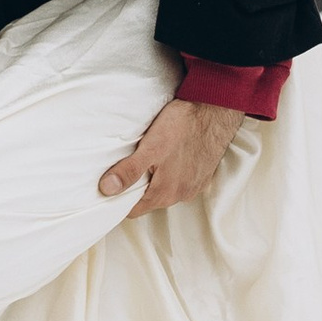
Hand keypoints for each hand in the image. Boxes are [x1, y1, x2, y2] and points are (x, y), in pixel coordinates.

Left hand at [98, 95, 243, 213]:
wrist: (215, 109)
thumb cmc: (183, 125)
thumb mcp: (150, 147)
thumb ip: (129, 171)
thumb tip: (106, 190)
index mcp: (165, 193)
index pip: (133, 210)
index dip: (119, 198)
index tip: (110, 183)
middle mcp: (181, 195)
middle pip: (148, 200)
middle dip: (136, 187)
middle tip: (127, 164)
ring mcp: (194, 186)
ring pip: (164, 190)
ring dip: (154, 179)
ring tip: (148, 157)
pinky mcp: (202, 175)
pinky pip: (180, 181)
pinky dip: (171, 172)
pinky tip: (168, 155)